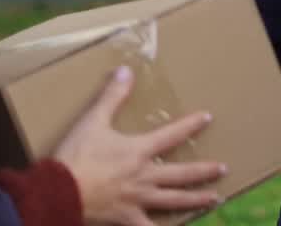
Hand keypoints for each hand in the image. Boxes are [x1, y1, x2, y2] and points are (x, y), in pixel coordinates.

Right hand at [53, 65, 226, 225]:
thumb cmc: (75, 156)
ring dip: (196, 198)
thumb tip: (126, 70)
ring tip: (214, 198)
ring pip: (174, 200)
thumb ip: (112, 96)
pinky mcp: (126, 218)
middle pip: (182, 173)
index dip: (191, 125)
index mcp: (139, 151)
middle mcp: (145, 176)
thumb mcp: (93, 121)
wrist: (57, 191)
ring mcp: (138, 199)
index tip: (207, 118)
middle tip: (223, 169)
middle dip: (205, 170)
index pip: (172, 135)